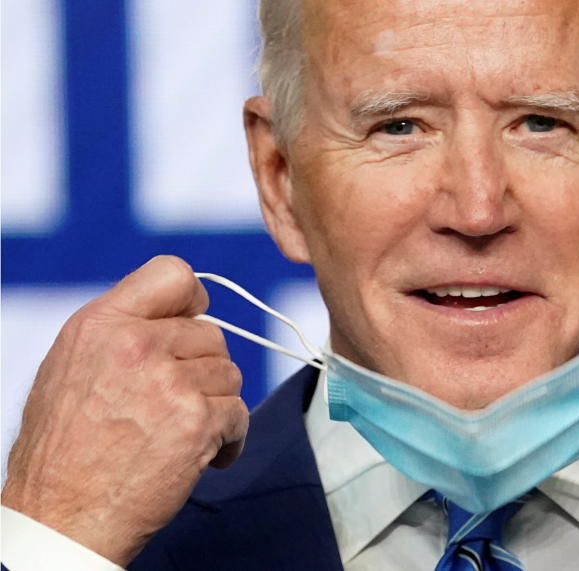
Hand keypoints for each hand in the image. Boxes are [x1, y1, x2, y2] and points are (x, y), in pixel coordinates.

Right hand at [1, 256, 248, 564]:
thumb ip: (121, 332)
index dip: (192, 299)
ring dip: (215, 405)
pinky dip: (229, 438)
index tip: (193, 321)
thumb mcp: (72, 367)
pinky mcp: (196, 420)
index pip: (173, 273)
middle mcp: (136, 345)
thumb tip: (175, 316)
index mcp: (101, 324)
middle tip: (176, 403)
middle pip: (211, 334)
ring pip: (229, 374)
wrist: (62, 516)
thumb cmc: (64, 449)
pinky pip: (239, 414)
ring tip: (181, 432)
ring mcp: (169, 381)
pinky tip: (202, 455)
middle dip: (203, 370)